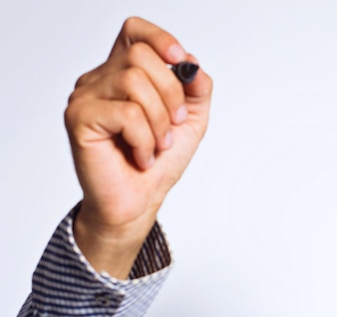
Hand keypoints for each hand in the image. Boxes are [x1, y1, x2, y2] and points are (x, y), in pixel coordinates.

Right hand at [64, 17, 211, 277]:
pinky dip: (145, 139)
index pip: (135, 32)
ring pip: (134, 82)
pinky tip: (141, 156)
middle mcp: (100, 79)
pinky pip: (126, 113)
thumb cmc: (159, 163)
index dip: (160, 39)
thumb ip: (196, 89)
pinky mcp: (79, 119)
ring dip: (159, 121)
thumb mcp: (190, 121)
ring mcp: (86, 97)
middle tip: (173, 126)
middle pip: (141, 56)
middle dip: (171, 95)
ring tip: (157, 146)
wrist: (139, 203)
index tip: (181, 62)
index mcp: (124, 74)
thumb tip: (192, 64)